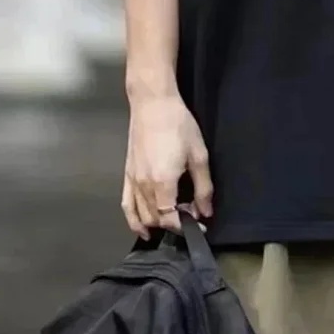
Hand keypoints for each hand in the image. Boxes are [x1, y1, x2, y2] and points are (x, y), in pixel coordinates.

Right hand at [121, 93, 213, 239]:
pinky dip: (134, 221)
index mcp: (163, 182)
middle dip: (175, 223)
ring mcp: (132, 182)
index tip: (201, 226)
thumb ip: (203, 186)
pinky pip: (127, 206)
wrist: (153, 104)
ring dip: (158, 222)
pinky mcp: (127, 175)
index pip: (171, 219)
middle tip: (192, 213)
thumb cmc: (178, 124)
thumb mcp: (199, 154)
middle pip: (157, 219)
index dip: (187, 227)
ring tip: (175, 218)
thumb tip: (206, 212)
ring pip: (142, 216)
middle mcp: (144, 186)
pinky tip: (143, 229)